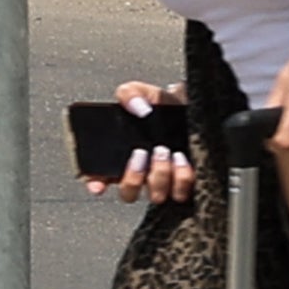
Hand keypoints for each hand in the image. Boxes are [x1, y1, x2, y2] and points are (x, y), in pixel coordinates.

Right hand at [102, 81, 192, 207]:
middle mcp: (141, 172)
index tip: (98, 185)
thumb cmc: (164, 107)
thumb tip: (137, 106)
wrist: (192, 110)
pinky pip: (180, 193)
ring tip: (167, 152)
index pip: (99, 177)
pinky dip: (181, 178)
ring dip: (159, 176)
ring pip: (154, 195)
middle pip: (127, 192)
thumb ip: (131, 94)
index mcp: (122, 155)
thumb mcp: (144, 93)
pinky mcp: (183, 184)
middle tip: (142, 153)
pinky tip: (182, 160)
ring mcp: (162, 181)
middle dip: (133, 178)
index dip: (96, 184)